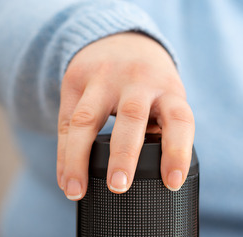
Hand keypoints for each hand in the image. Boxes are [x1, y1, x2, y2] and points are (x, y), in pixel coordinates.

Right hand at [57, 32, 193, 199]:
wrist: (119, 39)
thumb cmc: (150, 86)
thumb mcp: (166, 100)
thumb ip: (163, 133)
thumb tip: (157, 184)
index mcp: (169, 90)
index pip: (179, 120)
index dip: (178, 152)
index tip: (172, 183)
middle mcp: (137, 80)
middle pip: (131, 117)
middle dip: (124, 155)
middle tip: (119, 187)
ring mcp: (103, 79)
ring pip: (87, 119)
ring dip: (79, 158)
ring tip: (75, 191)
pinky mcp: (75, 80)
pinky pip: (66, 122)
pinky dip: (64, 155)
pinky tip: (65, 180)